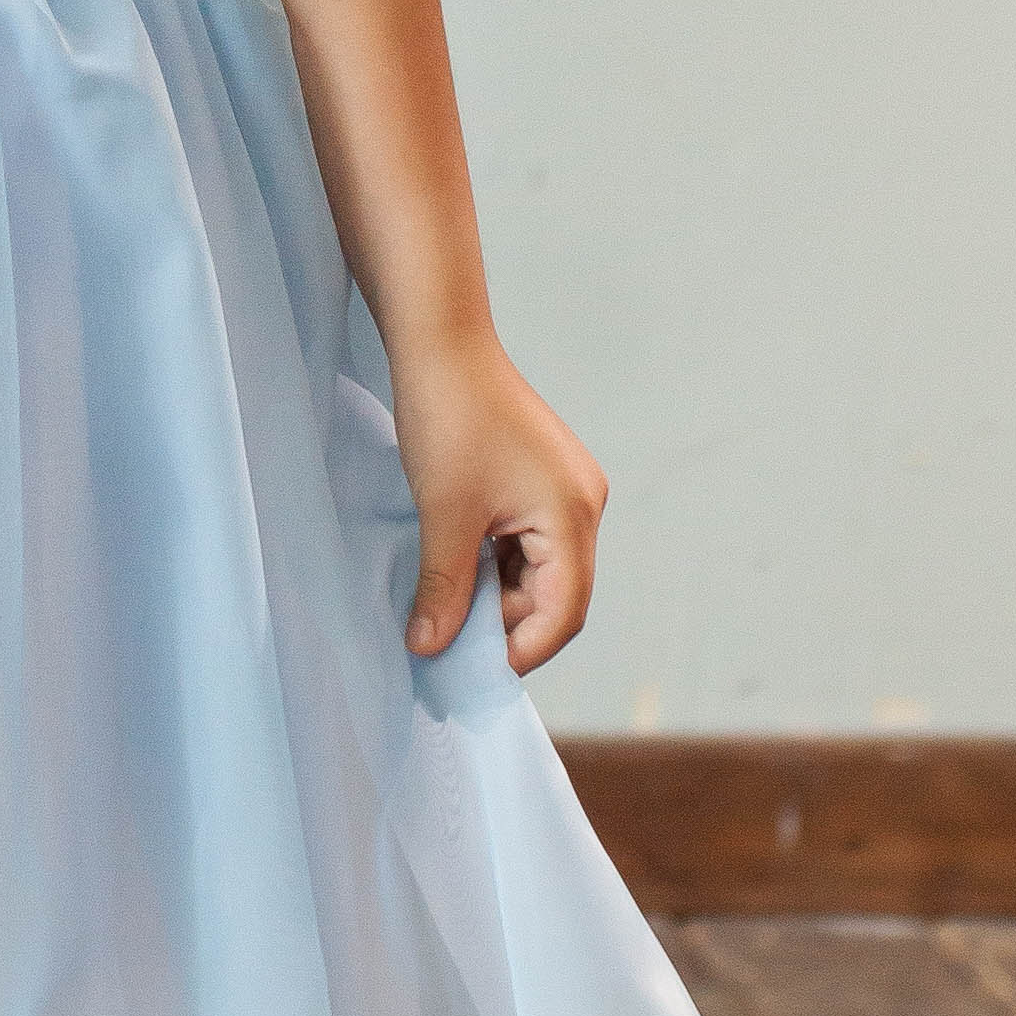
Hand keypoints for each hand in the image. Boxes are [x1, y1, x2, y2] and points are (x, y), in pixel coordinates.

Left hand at [393, 331, 608, 678]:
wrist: (440, 343)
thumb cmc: (449, 420)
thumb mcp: (444, 516)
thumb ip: (445, 589)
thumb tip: (432, 649)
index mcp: (574, 515)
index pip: (564, 612)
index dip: (521, 650)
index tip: (470, 672)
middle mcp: (583, 504)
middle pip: (557, 594)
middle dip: (507, 625)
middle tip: (449, 644)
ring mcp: (564, 489)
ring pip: (539, 569)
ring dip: (498, 594)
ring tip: (446, 608)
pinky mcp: (540, 478)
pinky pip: (528, 540)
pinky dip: (496, 562)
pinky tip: (456, 569)